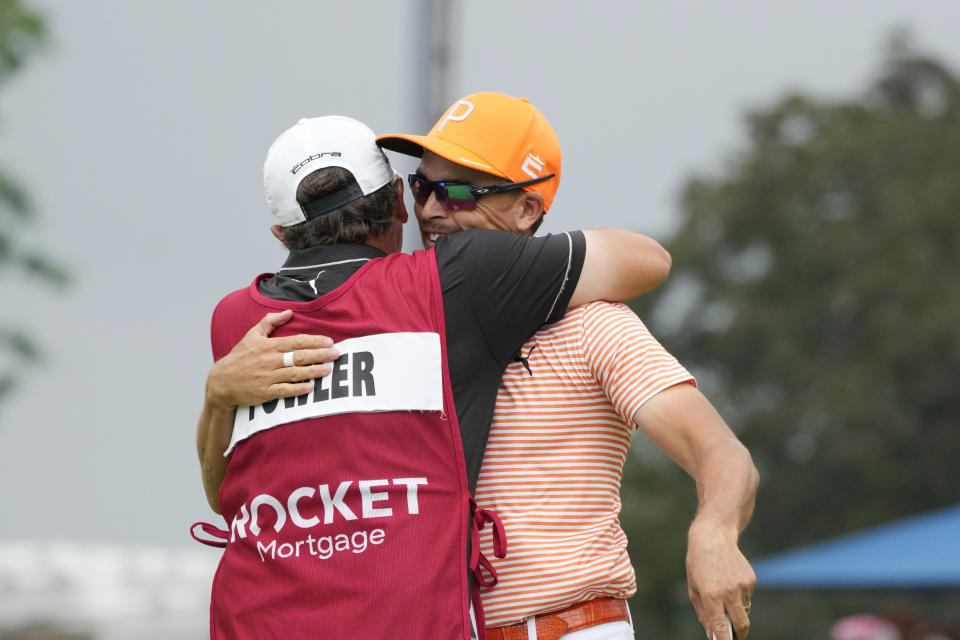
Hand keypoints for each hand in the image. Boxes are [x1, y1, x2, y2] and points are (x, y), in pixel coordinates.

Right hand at [206, 310, 338, 407]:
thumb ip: (270, 322)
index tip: (329, 341)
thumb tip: (288, 312)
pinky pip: (285, 391)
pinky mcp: (265, 392)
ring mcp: (268, 377)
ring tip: (329, 369)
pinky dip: (298, 389)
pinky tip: (311, 387)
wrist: (221, 382)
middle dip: (320, 354)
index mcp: (268, 346)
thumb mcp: (252, 335)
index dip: (314, 341)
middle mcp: (269, 360)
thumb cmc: (239, 358)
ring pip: (295, 373)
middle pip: (299, 356)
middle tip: (336, 354)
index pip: (295, 341)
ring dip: (314, 371)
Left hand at [686, 520, 755, 639]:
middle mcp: (728, 592)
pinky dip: (740, 595)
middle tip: (735, 636)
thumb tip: (713, 634)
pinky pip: (747, 596)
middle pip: (741, 625)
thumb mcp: (693, 589)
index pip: (721, 627)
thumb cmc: (698, 564)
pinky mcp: (751, 579)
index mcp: (711, 596)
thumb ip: (703, 614)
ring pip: (745, 610)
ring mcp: (742, 586)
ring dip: (736, 609)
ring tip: (724, 591)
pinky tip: (730, 579)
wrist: (713, 536)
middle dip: (739, 634)